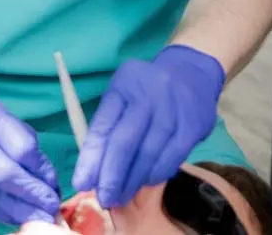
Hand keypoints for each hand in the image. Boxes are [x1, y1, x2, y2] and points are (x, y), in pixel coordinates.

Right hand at [0, 83, 61, 225]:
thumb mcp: (0, 112)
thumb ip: (23, 137)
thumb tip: (43, 170)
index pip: (21, 148)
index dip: (41, 166)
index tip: (52, 178)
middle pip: (8, 177)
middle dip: (35, 194)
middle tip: (53, 204)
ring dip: (25, 211)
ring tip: (44, 216)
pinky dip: (8, 215)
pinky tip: (23, 215)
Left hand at [72, 45, 225, 208]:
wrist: (190, 72)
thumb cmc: (146, 88)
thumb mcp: (123, 92)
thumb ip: (109, 122)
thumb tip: (94, 165)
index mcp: (123, 86)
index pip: (103, 124)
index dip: (91, 156)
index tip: (81, 181)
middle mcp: (147, 97)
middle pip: (125, 142)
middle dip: (111, 176)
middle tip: (103, 198)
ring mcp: (170, 112)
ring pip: (148, 155)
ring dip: (132, 181)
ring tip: (120, 197)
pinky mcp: (191, 127)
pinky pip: (170, 159)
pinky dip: (155, 174)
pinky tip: (145, 182)